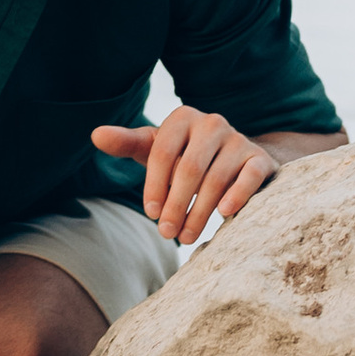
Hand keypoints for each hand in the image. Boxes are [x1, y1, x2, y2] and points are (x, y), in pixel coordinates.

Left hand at [93, 103, 274, 244]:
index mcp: (182, 118)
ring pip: (216, 178)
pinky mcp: (259, 159)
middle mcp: (211, 123)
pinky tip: (224, 214)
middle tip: (167, 233)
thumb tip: (95, 135)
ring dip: (200, 212)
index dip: (155, 185)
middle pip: (190, 168)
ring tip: (186, 237)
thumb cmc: (185, 156)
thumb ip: (127, 143)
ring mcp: (238, 140)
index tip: (151, 214)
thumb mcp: (156, 149)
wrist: (236, 160)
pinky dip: (237, 195)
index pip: (163, 152)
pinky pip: (249, 176)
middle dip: (176, 204)